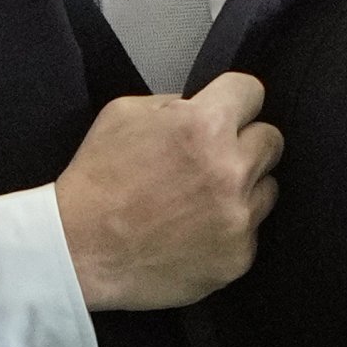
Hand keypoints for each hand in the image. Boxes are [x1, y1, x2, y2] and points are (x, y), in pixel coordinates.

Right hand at [55, 73, 279, 310]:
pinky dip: (229, 231)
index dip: (236, 100)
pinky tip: (194, 233)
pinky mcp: (238, 255)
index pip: (252, 91)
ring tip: (199, 200)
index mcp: (204, 126)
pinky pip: (252, 231)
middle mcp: (230, 169)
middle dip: (244, 144)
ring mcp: (238, 216)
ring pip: (268, 187)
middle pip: (271, 140)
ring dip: (243, 189)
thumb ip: (173, 103)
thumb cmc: (95, 181)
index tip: (228, 111)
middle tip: (211, 160)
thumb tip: (203, 104)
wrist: (76, 251)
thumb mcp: (122, 114)